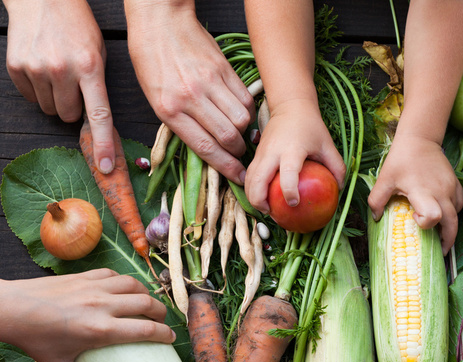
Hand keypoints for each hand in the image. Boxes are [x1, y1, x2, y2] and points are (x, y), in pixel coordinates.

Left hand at [0, 269, 173, 361]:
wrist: (12, 309)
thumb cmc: (34, 339)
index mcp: (101, 330)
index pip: (146, 330)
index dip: (164, 333)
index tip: (170, 338)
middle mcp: (103, 306)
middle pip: (146, 304)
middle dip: (160, 312)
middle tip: (162, 320)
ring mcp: (94, 288)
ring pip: (134, 285)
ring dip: (145, 293)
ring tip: (147, 302)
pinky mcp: (84, 276)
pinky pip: (114, 275)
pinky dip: (124, 281)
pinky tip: (124, 289)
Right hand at [4, 0, 115, 172]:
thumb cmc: (77, 27)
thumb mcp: (98, 53)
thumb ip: (98, 87)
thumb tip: (99, 125)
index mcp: (90, 68)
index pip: (99, 115)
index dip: (103, 144)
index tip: (105, 167)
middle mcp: (62, 69)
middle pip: (69, 116)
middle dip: (72, 106)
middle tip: (73, 84)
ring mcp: (37, 68)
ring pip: (49, 109)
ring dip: (54, 97)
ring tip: (57, 71)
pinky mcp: (17, 66)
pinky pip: (30, 97)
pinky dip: (36, 88)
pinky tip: (41, 67)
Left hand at [125, 2, 255, 184]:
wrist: (160, 20)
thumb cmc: (152, 61)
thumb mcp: (156, 99)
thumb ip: (181, 124)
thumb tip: (208, 149)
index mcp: (169, 109)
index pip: (205, 147)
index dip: (226, 167)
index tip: (238, 177)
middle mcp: (190, 97)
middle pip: (229, 137)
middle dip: (237, 152)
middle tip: (238, 153)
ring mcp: (209, 82)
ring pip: (242, 120)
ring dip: (244, 132)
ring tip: (238, 132)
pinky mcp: (223, 69)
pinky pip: (245, 99)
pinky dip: (247, 112)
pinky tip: (240, 113)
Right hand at [244, 98, 344, 213]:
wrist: (290, 106)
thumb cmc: (310, 127)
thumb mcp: (327, 144)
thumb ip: (336, 167)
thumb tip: (340, 189)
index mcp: (291, 149)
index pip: (287, 172)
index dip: (289, 190)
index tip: (294, 203)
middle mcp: (272, 152)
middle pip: (257, 181)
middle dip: (261, 202)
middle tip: (274, 214)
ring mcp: (260, 154)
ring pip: (248, 181)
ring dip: (254, 199)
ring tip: (268, 210)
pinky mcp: (255, 156)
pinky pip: (249, 177)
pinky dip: (252, 191)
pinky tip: (264, 200)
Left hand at [367, 133, 462, 254]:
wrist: (420, 138)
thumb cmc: (400, 159)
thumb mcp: (384, 180)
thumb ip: (376, 200)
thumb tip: (376, 219)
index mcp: (422, 191)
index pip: (433, 216)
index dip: (425, 223)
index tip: (413, 219)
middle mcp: (441, 191)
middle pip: (452, 223)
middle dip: (447, 240)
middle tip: (439, 250)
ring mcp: (451, 187)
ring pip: (457, 215)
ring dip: (450, 227)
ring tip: (441, 236)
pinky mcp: (456, 183)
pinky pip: (459, 204)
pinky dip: (454, 213)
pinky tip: (444, 216)